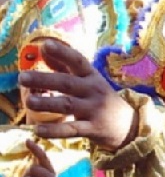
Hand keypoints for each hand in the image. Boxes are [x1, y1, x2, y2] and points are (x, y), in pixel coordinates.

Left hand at [18, 39, 136, 150]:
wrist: (129, 125)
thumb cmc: (102, 99)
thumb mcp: (89, 81)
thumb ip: (66, 67)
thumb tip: (43, 50)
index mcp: (92, 77)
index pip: (77, 61)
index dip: (62, 53)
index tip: (45, 45)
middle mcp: (94, 91)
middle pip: (67, 83)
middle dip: (44, 80)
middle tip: (23, 77)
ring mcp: (94, 110)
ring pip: (68, 105)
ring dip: (47, 103)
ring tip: (29, 102)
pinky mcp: (93, 129)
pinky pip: (72, 129)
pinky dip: (55, 130)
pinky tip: (38, 131)